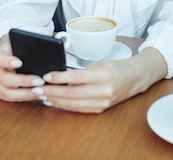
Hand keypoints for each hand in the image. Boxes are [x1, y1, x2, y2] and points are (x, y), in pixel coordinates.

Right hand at [0, 36, 47, 102]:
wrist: (9, 55)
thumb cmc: (17, 48)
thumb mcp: (20, 44)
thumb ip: (25, 49)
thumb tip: (42, 53)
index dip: (7, 62)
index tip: (20, 63)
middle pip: (4, 79)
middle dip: (23, 81)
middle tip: (39, 81)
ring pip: (8, 93)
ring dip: (26, 93)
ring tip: (41, 90)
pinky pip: (11, 99)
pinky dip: (25, 97)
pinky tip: (37, 95)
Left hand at [31, 48, 166, 112]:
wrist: (134, 77)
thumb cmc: (116, 67)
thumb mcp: (98, 64)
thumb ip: (80, 71)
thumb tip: (59, 75)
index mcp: (102, 75)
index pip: (75, 77)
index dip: (59, 78)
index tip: (46, 76)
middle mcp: (102, 90)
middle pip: (71, 93)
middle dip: (52, 91)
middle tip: (39, 88)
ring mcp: (102, 101)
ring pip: (73, 103)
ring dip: (56, 100)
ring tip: (43, 96)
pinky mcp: (101, 108)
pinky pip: (79, 109)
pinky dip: (65, 106)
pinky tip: (56, 101)